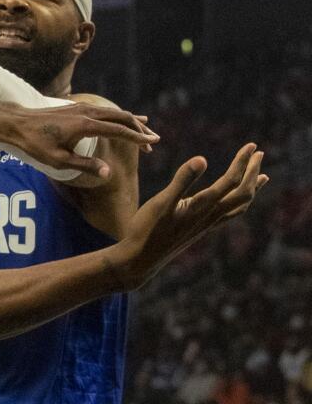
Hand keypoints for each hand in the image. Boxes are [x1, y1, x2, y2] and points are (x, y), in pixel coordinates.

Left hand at [0, 102, 159, 178]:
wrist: (16, 123)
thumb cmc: (34, 144)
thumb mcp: (59, 160)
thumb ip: (86, 166)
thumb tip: (109, 173)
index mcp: (85, 125)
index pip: (118, 130)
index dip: (137, 138)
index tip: (153, 143)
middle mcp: (86, 112)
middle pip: (121, 118)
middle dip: (138, 130)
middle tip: (153, 143)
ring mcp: (81, 108)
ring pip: (113, 112)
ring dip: (130, 122)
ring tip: (145, 131)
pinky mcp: (76, 108)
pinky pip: (103, 111)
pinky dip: (117, 116)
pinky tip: (124, 119)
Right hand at [112, 143, 267, 289]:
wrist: (142, 259)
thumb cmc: (147, 229)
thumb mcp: (161, 202)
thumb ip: (182, 180)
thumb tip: (202, 159)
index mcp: (203, 207)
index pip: (232, 181)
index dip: (243, 162)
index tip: (251, 145)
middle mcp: (210, 217)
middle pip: (243, 193)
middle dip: (253, 172)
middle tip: (259, 152)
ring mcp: (207, 225)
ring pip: (239, 206)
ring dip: (252, 188)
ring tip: (262, 177)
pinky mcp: (200, 229)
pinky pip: (229, 214)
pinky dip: (238, 202)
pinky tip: (232, 200)